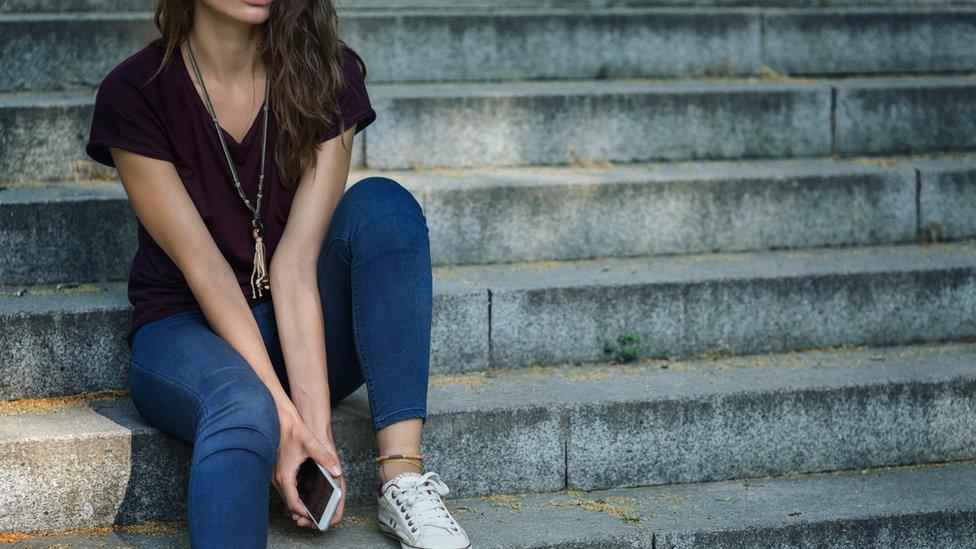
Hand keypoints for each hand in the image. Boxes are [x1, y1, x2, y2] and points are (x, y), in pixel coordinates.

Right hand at [271, 408, 346, 528]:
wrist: (279, 419)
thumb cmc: (293, 431)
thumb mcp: (311, 444)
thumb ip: (325, 458)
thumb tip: (337, 471)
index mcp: (285, 475)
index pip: (293, 502)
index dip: (303, 511)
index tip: (313, 515)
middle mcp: (277, 478)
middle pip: (289, 501)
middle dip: (301, 510)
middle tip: (315, 515)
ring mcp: (275, 475)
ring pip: (286, 495)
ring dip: (297, 502)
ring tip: (312, 507)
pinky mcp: (276, 470)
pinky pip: (285, 487)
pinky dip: (294, 493)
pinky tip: (305, 491)